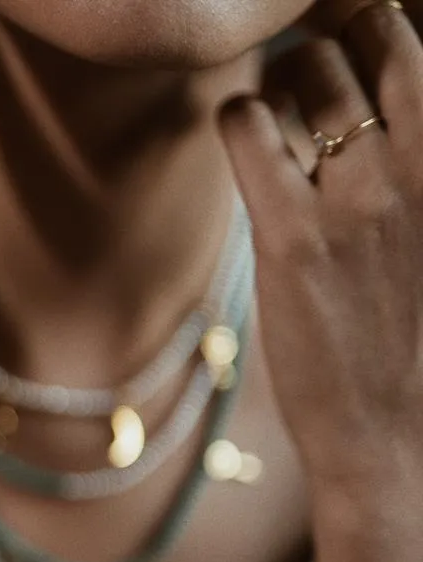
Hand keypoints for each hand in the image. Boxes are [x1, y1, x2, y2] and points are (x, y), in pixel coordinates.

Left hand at [219, 0, 422, 496]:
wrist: (403, 437)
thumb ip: (420, 161)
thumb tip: (392, 102)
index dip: (392, 27)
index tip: (369, 50)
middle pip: (373, 28)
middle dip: (338, 36)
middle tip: (322, 73)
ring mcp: (360, 197)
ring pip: (305, 68)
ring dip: (284, 75)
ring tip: (284, 112)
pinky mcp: (290, 237)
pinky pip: (246, 125)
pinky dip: (240, 115)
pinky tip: (248, 140)